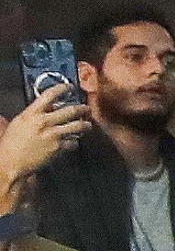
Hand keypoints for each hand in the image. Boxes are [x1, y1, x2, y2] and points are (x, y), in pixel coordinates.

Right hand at [0, 82, 77, 202]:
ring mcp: (53, 135)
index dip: (63, 88)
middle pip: (71, 110)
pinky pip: (73, 142)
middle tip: (86, 108)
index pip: (50, 94)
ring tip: (87, 125)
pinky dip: (75, 142)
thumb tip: (45, 108)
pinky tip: (73, 142)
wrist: (11, 163)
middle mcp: (44, 122)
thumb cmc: (10, 144)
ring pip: (78, 125)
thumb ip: (33, 114)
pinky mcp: (58, 147)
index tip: (69, 87)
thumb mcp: (18, 123)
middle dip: (82, 108)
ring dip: (85, 125)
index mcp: (31, 114)